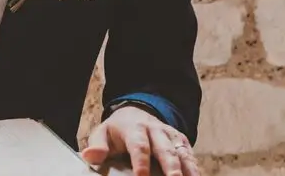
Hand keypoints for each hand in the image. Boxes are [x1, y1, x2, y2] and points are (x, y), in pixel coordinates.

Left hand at [81, 106, 198, 175]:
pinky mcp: (182, 143)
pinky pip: (191, 157)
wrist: (135, 114)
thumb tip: (90, 156)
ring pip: (182, 154)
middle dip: (171, 167)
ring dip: (187, 170)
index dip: (141, 162)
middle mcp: (156, 130)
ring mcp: (171, 136)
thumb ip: (98, 145)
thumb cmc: (118, 131)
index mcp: (134, 128)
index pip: (139, 145)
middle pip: (165, 150)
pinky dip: (195, 170)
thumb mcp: (103, 133)